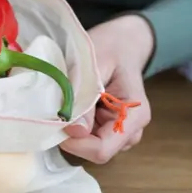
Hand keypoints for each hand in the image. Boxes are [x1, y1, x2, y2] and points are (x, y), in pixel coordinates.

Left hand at [59, 15, 153, 163]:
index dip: (75, 142)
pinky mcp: (108, 128)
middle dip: (72, 135)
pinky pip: (86, 136)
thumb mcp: (95, 65)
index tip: (57, 121)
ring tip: (69, 101)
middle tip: (57, 108)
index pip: (102, 149)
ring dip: (72, 129)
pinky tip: (73, 103)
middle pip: (94, 151)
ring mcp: (120, 132)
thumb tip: (74, 130)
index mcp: (134, 116)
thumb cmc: (110, 47)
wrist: (122, 41)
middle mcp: (131, 130)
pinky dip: (74, 124)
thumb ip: (85, 97)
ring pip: (88, 145)